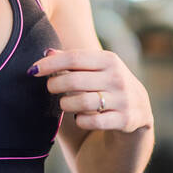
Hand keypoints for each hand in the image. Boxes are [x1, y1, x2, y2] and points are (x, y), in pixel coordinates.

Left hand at [30, 47, 152, 132]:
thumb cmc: (107, 84)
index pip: (73, 58)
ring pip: (81, 103)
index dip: (50, 64)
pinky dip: (80, 121)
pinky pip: (92, 121)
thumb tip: (46, 51)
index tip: (33, 70)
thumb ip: (72, 60)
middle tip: (50, 88)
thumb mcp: (96, 68)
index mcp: (109, 60)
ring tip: (64, 104)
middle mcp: (117, 78)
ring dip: (66, 105)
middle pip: (74, 81)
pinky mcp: (124, 120)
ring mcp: (123, 99)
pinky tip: (79, 118)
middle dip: (55, 86)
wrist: (139, 109)